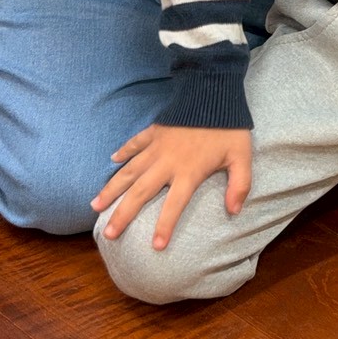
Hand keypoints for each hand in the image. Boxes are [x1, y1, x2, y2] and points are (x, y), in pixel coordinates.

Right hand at [91, 123, 251, 249]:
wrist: (214, 92)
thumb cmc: (230, 128)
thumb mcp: (241, 156)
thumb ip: (239, 184)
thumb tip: (235, 211)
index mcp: (189, 171)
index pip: (174, 205)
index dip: (165, 226)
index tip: (155, 246)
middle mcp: (167, 162)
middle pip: (140, 192)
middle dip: (124, 214)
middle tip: (109, 233)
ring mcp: (157, 146)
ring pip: (129, 171)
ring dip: (112, 188)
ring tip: (96, 206)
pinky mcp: (155, 131)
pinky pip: (135, 143)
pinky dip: (123, 152)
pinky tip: (112, 161)